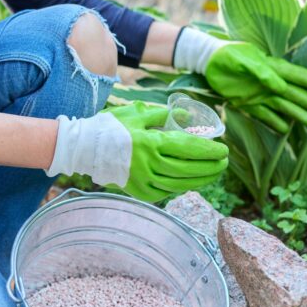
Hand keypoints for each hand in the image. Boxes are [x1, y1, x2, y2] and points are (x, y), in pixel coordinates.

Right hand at [46, 102, 228, 201]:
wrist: (82, 149)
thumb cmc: (110, 127)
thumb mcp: (137, 113)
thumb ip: (163, 115)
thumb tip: (186, 116)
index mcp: (152, 143)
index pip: (189, 149)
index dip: (210, 151)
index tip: (224, 150)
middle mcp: (150, 165)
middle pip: (190, 169)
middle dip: (211, 167)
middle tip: (224, 163)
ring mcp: (145, 182)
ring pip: (181, 184)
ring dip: (201, 180)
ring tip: (214, 174)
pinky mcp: (139, 192)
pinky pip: (167, 192)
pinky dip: (182, 187)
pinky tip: (191, 182)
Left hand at [173, 28, 306, 132]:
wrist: (208, 62)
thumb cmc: (227, 55)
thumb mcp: (243, 60)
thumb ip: (261, 72)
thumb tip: (280, 86)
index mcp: (270, 67)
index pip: (294, 75)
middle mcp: (268, 82)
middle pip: (291, 93)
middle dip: (306, 100)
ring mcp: (259, 94)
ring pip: (281, 105)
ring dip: (294, 113)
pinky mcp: (248, 103)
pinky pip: (264, 114)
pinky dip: (274, 122)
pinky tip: (285, 129)